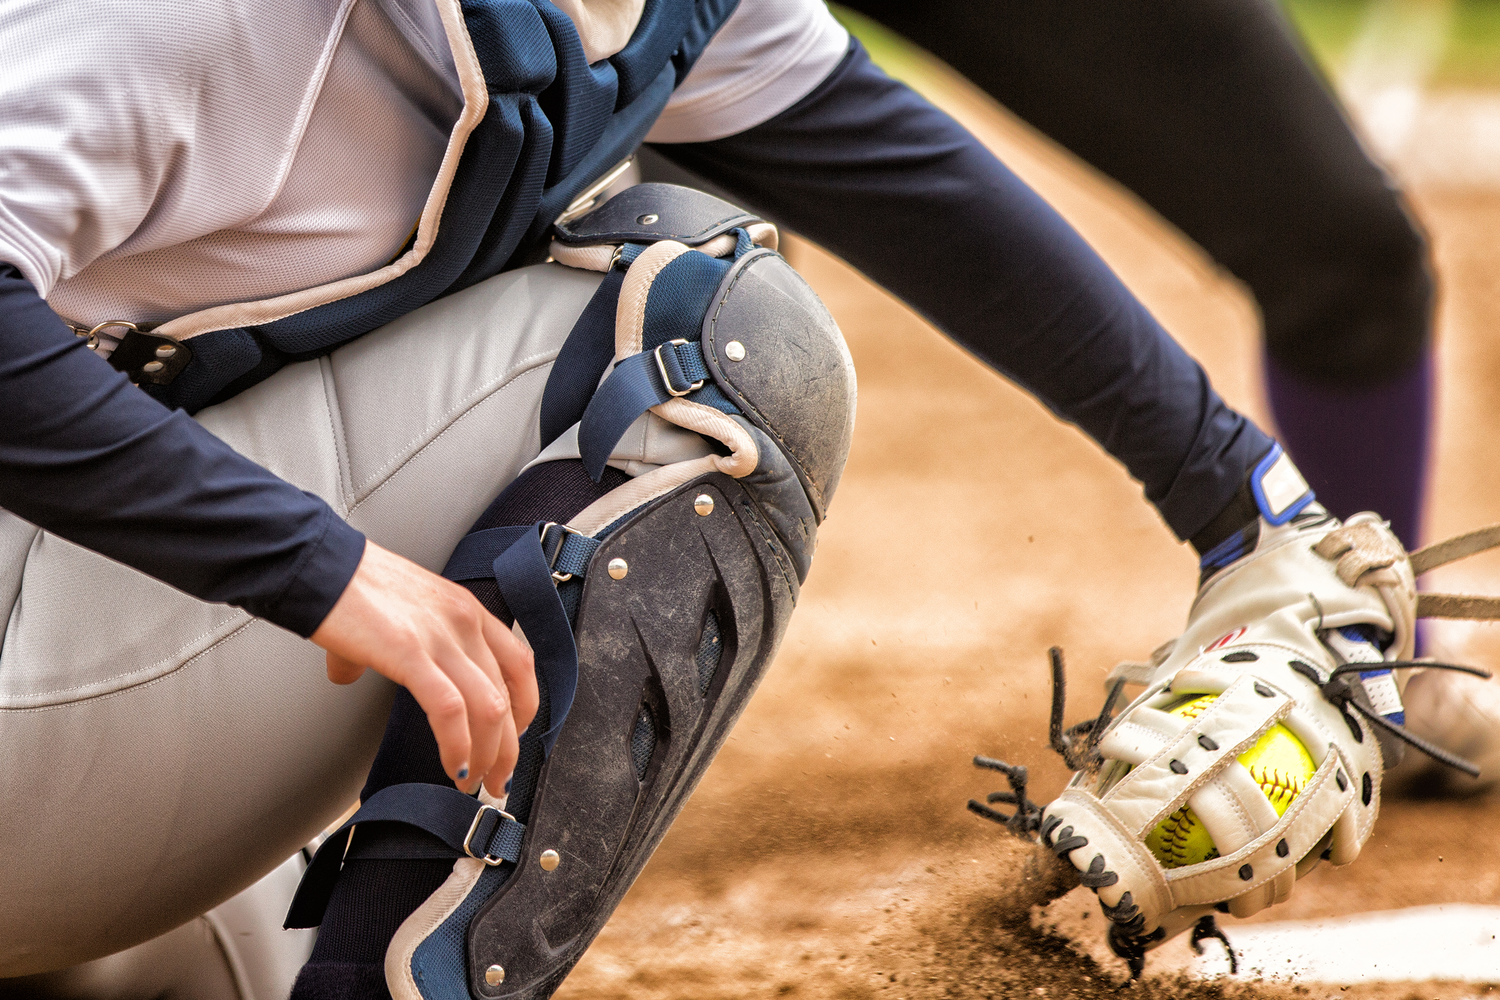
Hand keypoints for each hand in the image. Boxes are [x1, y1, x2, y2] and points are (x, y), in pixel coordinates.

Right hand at [311, 540, 537, 795]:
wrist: (318, 565)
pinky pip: (450, 710)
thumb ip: (386, 645)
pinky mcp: (410, 653)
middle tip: (497, 782)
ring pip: (489, 709)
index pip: (519, 665)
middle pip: (509, 696)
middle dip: (508, 749)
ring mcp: (441, 636)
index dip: (524, 710)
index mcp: (468, 611)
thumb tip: (348, 675)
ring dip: (487, 756)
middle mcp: (465, 622)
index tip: (512, 741)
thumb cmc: (347, 585)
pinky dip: (458, 746)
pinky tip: (452, 767)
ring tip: (473, 784)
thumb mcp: (393, 610)